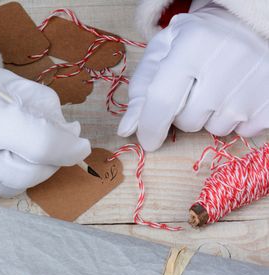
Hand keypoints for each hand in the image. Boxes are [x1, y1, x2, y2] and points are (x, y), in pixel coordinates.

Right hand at [0, 66, 90, 198]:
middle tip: (50, 145)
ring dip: (25, 169)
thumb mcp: (5, 84)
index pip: (42, 144)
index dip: (68, 148)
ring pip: (14, 186)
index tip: (80, 144)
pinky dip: (1, 176)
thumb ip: (44, 107)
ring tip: (14, 146)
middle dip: (50, 162)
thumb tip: (70, 135)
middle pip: (32, 174)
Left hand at [118, 4, 268, 150]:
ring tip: (217, 88)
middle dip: (183, 113)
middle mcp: (227, 62)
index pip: (162, 100)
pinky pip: (243, 131)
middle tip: (194, 88)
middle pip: (188, 121)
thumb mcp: (162, 53)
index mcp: (193, 45)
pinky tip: (237, 94)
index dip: (150, 127)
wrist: (245, 25)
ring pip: (215, 129)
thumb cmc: (196, 40)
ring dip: (210, 117)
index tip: (147, 140)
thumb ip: (141, 90)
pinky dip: (236, 120)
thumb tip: (127, 129)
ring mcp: (256, 82)